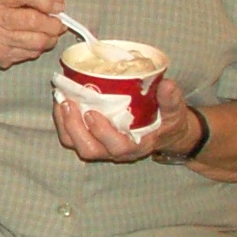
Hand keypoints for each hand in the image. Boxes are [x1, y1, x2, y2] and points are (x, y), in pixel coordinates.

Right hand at [0, 0, 69, 70]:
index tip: (59, 5)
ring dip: (50, 37)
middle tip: (58, 22)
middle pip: (34, 21)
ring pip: (37, 41)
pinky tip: (32, 41)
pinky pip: (30, 53)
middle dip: (54, 23)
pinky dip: (37, 47)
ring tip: (49, 32)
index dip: (47, 0)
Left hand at [57, 74, 186, 164]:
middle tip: (69, 103)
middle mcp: (116, 151)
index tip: (92, 113)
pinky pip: (70, 137)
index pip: (118, 148)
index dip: (102, 133)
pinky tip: (61, 101)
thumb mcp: (175, 112)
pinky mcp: (91, 139)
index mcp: (138, 146)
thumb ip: (172, 101)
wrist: (164, 131)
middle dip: (75, 128)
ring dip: (64, 124)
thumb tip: (168, 85)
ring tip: (61, 100)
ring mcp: (101, 147)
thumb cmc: (168, 121)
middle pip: (89, 149)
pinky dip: (62, 121)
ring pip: (76, 145)